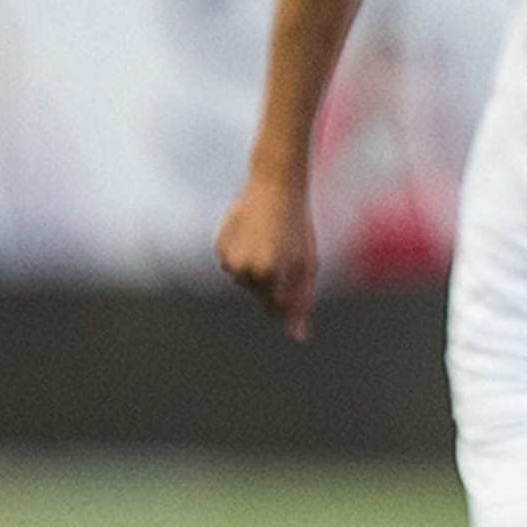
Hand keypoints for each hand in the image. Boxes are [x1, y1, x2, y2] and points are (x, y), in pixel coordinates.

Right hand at [215, 174, 320, 340]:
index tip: (294, 271)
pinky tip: (255, 235)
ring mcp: (228, 259)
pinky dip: (244, 256)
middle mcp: (243, 269)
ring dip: (257, 269)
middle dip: (274, 281)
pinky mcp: (219, 247)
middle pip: (260, 294)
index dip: (289, 292)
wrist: (274, 188)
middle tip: (284, 249)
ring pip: (245, 280)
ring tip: (270, 240)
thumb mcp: (307, 266)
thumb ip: (301, 304)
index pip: (276, 306)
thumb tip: (298, 337)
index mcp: (268, 274)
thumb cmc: (298, 228)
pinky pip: (233, 264)